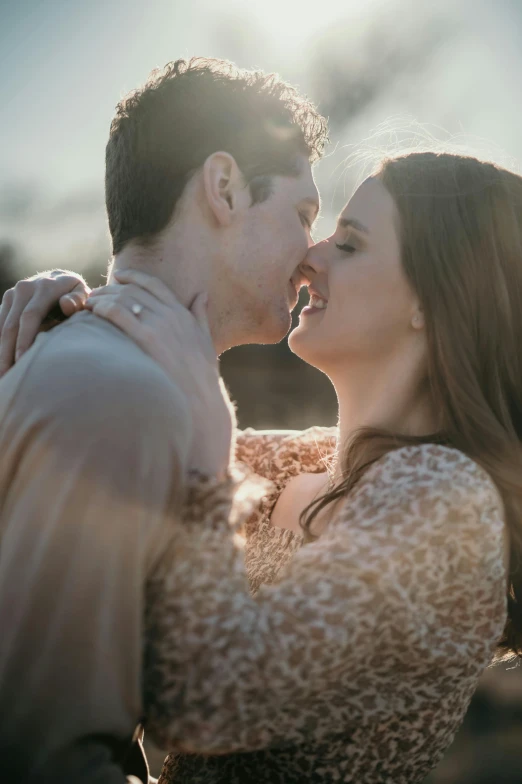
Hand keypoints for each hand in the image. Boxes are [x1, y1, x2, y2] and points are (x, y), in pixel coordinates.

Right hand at [0, 270, 90, 375]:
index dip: (24, 339)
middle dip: (7, 352)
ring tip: (3, 375)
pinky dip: (0, 344)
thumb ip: (78, 301)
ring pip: (2, 327)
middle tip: (6, 376)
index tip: (21, 360)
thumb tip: (66, 305)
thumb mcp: (83, 295)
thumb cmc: (77, 295)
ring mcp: (12, 294)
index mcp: (45, 287)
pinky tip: (2, 361)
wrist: (61, 278)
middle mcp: (25, 288)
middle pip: (11, 325)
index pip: (30, 317)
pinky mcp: (6, 301)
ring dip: (1, 351)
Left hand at [85, 269, 234, 477]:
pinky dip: (102, 307)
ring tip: (88, 302)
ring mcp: (159, 325)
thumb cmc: (202, 376)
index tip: (118, 277)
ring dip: (102, 296)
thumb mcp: (206, 340)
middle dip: (111, 288)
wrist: (201, 400)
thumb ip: (201, 315)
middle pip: (133, 289)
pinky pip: (117, 313)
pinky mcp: (147, 338)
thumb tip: (202, 295)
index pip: (154, 284)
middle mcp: (171, 314)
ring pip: (122, 298)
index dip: (133, 277)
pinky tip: (92, 312)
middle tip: (95, 293)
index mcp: (183, 313)